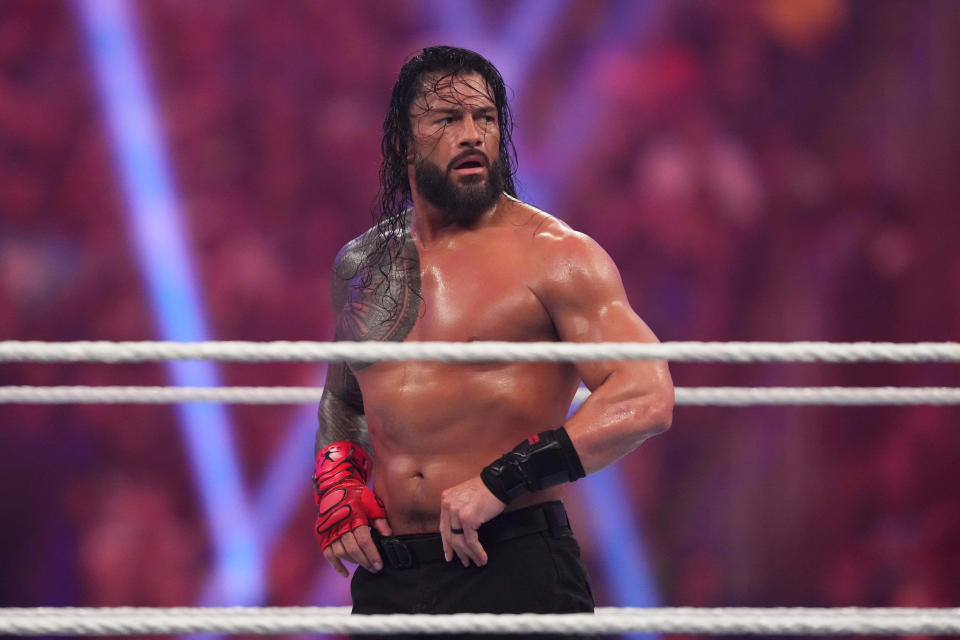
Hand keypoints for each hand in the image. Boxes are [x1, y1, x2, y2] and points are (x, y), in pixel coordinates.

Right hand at [313, 441, 391, 576]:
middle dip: (365, 561)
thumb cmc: (358, 496)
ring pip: (341, 553)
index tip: (379, 564)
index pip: (364, 541)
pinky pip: (328, 554)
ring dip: (354, 562)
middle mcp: (340, 525)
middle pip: (353, 549)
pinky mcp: (322, 535)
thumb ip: (380, 520)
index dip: (372, 554)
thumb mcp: (372, 504)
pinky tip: (345, 572)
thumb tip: (389, 535)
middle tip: (375, 569)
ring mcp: (329, 531)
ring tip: (364, 565)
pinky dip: (336, 565)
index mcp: (354, 516)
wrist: (336, 486)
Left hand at [439, 476, 505, 566]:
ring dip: (468, 554)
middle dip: (456, 551)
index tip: (448, 553)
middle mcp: (448, 505)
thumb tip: (459, 529)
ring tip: (475, 562)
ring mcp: (457, 512)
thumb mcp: (465, 496)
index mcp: (446, 500)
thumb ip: (458, 509)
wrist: (498, 483)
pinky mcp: (468, 519)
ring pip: (459, 541)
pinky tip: (482, 558)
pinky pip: (471, 541)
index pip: (444, 526)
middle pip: (449, 535)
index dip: (446, 542)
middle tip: (462, 561)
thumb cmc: (486, 490)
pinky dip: (477, 551)